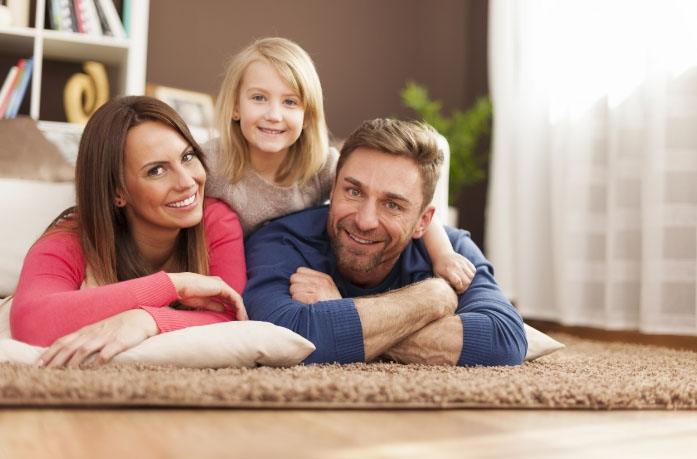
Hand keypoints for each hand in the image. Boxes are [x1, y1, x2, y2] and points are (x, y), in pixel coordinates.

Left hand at [38, 309, 157, 367]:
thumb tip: (64, 355)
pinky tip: (92, 370)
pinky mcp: (119, 342)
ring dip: (73, 362)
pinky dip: (97, 361)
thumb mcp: (96, 331)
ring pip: (84, 350)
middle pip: (69, 347)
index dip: (49, 353)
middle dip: (55, 360)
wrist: (140, 318)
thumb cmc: (116, 328)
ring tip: (64, 374)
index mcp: (84, 332)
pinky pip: (106, 353)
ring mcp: (105, 338)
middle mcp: (91, 334)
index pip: (62, 341)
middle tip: (45, 373)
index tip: (37, 365)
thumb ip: (81, 341)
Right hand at [168, 272, 247, 320]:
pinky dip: (239, 308)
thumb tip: (223, 309)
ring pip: (236, 299)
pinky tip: (240, 316)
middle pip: (233, 299)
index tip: (235, 320)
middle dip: (239, 311)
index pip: (227, 299)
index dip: (232, 309)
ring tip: (243, 321)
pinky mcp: (223, 287)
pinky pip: (235, 298)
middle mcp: (220, 285)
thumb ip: (214, 305)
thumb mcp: (202, 302)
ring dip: (241, 310)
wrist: (179, 286)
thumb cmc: (186, 294)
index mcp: (214, 288)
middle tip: (243, 322)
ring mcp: (222, 285)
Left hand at [290, 267, 340, 303]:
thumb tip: (295, 279)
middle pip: (294, 277)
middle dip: (295, 287)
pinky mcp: (314, 300)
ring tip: (304, 302)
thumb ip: (315, 282)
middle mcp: (322, 282)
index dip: (298, 280)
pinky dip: (297, 302)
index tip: (303, 288)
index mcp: (324, 278)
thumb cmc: (331, 307)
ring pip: (293, 288)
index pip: (300, 270)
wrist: (343, 318)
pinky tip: (304, 306)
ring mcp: (319, 290)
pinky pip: (296, 296)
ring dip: (295, 296)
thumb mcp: (328, 290)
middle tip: (302, 296)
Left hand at [432, 251, 475, 293]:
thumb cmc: (439, 267)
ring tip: (462, 281)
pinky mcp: (467, 261)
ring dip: (468, 281)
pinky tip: (465, 275)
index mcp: (448, 271)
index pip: (458, 283)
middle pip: (467, 281)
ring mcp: (463, 263)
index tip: (455, 290)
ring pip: (471, 276)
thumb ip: (444, 283)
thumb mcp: (437, 276)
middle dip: (464, 287)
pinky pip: (473, 270)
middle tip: (459, 287)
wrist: (442, 254)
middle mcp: (457, 266)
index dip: (458, 289)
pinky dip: (471, 275)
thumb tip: (450, 291)